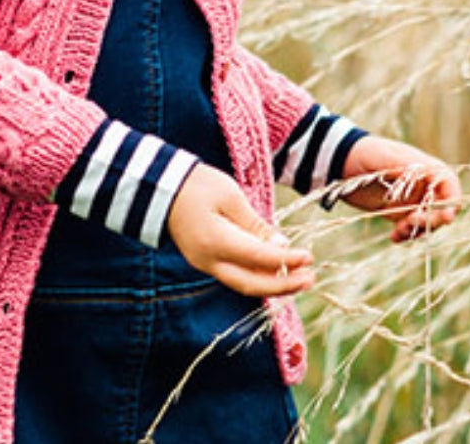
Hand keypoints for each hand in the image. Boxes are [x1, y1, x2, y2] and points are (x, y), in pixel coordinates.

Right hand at [167, 163, 314, 296]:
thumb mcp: (231, 197)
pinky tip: (274, 268)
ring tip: (298, 277)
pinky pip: (234, 274)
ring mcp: (203, 263)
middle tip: (310, 278)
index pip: (259, 259)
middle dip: (283, 285)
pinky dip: (256, 275)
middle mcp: (208, 260)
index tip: (309, 257)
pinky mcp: (203, 260)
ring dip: (272, 284)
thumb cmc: (197, 184)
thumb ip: (255, 225)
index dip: (287, 261)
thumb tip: (282, 246)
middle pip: (251, 285)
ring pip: (243, 283)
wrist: (160, 186)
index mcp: (216, 242)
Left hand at [340, 136, 460, 242]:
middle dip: (431, 219)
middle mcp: (421, 185)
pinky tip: (393, 237)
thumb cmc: (364, 153)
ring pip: (426, 221)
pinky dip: (405, 235)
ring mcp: (411, 200)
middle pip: (441, 207)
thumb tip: (423, 173)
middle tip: (411, 222)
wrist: (341, 162)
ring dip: (417, 230)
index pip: (448, 183)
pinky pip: (409, 228)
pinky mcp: (398, 212)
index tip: (447, 217)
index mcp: (423, 167)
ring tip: (398, 231)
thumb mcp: (382, 156)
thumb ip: (402, 165)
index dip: (453, 200)